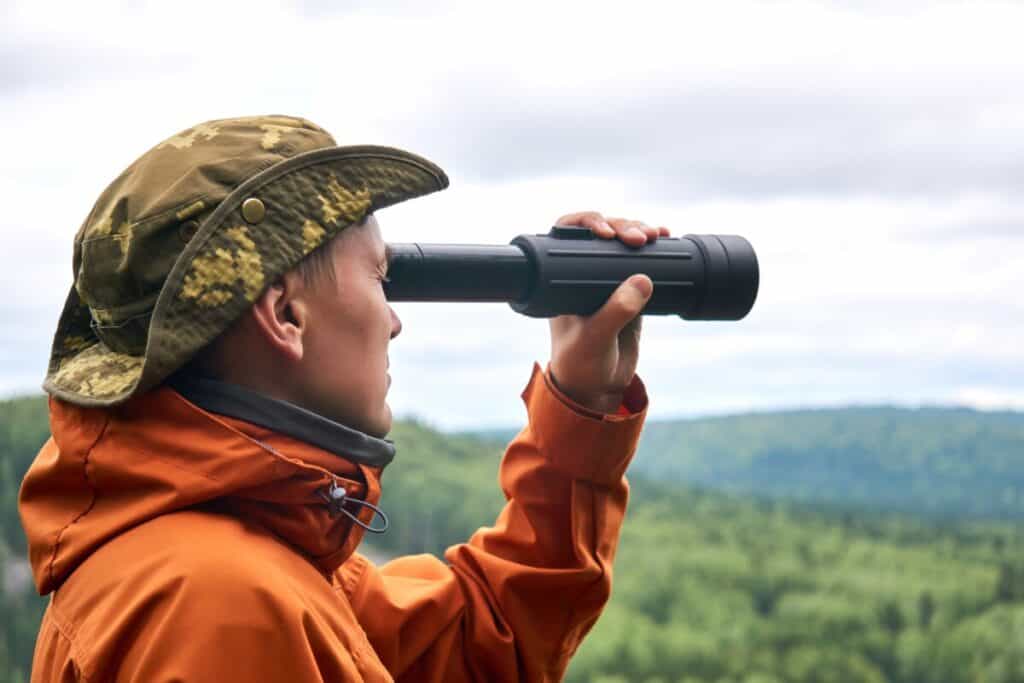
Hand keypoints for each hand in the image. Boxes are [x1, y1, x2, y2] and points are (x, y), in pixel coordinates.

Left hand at [547, 211, 668, 413]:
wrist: (597, 387)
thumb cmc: (581, 363)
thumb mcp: (595, 338)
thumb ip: (616, 312)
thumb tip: (642, 280)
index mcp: (562, 279)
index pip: (568, 235)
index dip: (587, 223)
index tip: (606, 232)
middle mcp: (584, 275)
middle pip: (602, 234)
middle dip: (622, 226)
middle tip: (639, 237)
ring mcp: (608, 282)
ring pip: (624, 243)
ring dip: (640, 232)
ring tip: (656, 234)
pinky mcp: (630, 292)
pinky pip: (644, 262)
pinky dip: (656, 249)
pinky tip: (667, 239)